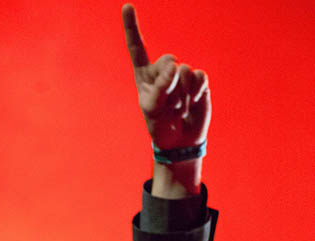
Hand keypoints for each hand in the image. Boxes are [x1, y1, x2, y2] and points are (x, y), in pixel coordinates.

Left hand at [121, 5, 210, 150]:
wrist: (180, 140)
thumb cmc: (160, 125)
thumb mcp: (153, 110)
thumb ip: (161, 88)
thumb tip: (176, 67)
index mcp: (144, 74)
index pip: (137, 48)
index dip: (132, 27)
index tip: (126, 6)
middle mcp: (163, 70)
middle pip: (169, 60)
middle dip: (170, 84)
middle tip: (169, 104)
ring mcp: (182, 74)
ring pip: (185, 71)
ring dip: (182, 94)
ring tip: (179, 108)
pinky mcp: (198, 81)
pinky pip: (199, 78)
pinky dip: (196, 92)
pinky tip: (193, 102)